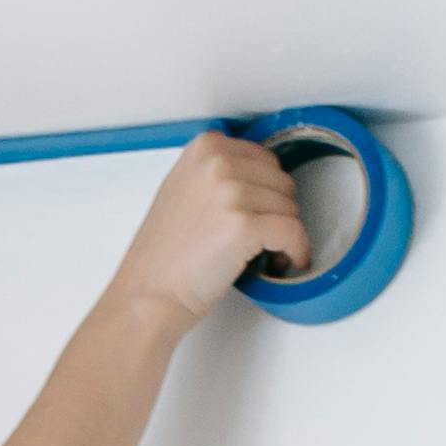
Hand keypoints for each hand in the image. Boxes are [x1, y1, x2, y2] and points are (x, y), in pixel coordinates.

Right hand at [109, 131, 307, 331]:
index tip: (264, 211)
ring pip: (290, 207)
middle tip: (265, 237)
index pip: (264, 158)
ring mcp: (232, 192)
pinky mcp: (244, 226)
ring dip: (286, 233)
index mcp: (206, 147)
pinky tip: (290, 260)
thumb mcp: (181, 190)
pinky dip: (298, 249)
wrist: (147, 297)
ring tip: (268, 253)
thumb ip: (215, 174)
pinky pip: (292, 232)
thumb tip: (252, 178)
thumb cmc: (163, 257)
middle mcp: (219, 163)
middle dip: (278, 211)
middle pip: (281, 180)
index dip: (268, 191)